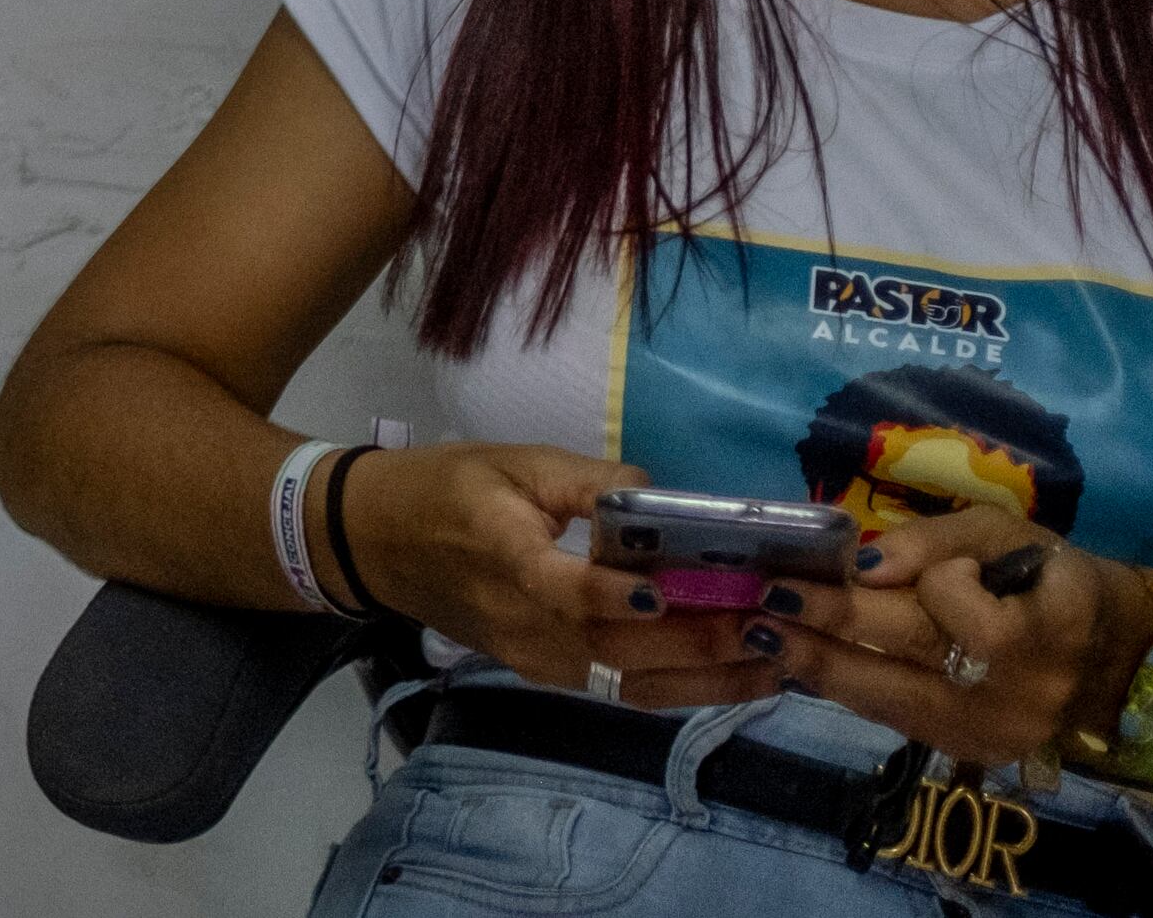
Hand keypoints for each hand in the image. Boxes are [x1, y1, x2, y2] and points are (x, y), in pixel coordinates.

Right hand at [341, 442, 838, 708]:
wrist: (374, 542)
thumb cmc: (445, 488)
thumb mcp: (510, 462)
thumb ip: (587, 480)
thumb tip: (662, 496)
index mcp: (508, 560)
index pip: (572, 592)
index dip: (629, 596)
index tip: (693, 588)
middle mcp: (527, 626)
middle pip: (623, 648)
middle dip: (705, 639)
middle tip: (775, 620)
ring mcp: (538, 661)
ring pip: (634, 683)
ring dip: (709, 676)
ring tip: (778, 659)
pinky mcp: (547, 675)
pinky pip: (623, 690)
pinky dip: (683, 689)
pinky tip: (735, 678)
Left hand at [780, 509, 1152, 767]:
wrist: (1111, 661)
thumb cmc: (1048, 578)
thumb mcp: (1005, 535)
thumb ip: (935, 542)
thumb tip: (864, 565)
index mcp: (1055, 622)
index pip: (964, 603)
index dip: (918, 582)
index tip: (851, 567)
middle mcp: (1030, 688)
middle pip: (917, 652)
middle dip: (833, 625)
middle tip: (766, 601)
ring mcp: (1002, 731)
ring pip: (896, 698)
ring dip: (822, 666)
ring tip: (764, 636)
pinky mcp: (976, 753)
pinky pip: (900, 720)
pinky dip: (852, 688)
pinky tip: (807, 662)